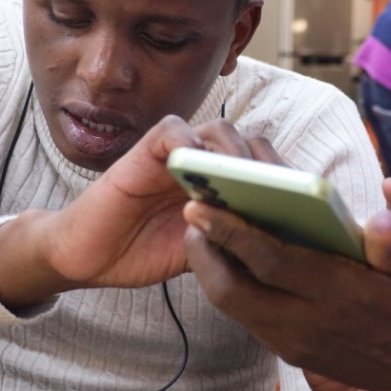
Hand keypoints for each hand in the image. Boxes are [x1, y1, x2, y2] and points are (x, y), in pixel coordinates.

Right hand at [0, 117, 278, 308]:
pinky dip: (189, 142)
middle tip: (281, 193)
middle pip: (248, 144)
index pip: (262, 167)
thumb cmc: (141, 253)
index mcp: (218, 187)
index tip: (304, 203)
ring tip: (245, 182)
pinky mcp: (143, 154)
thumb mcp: (197, 253)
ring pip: (218, 131)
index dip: (285, 178)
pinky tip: (199, 166)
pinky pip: (172, 131)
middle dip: (269, 165)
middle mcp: (201, 166)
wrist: (85, 259)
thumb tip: (275, 244)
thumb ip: (228, 239)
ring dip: (236, 152)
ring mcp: (173, 157)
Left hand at [184, 203, 390, 390]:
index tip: (199, 203)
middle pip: (232, 290)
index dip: (229, 230)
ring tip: (201, 236)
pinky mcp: (294, 354)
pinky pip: (247, 319)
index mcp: (340, 294)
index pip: (269, 259)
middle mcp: (309, 323)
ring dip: (210, 271)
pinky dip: (229, 290)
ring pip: (232, 309)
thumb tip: (380, 219)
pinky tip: (229, 266)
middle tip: (190, 215)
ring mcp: (297, 344)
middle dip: (203, 251)